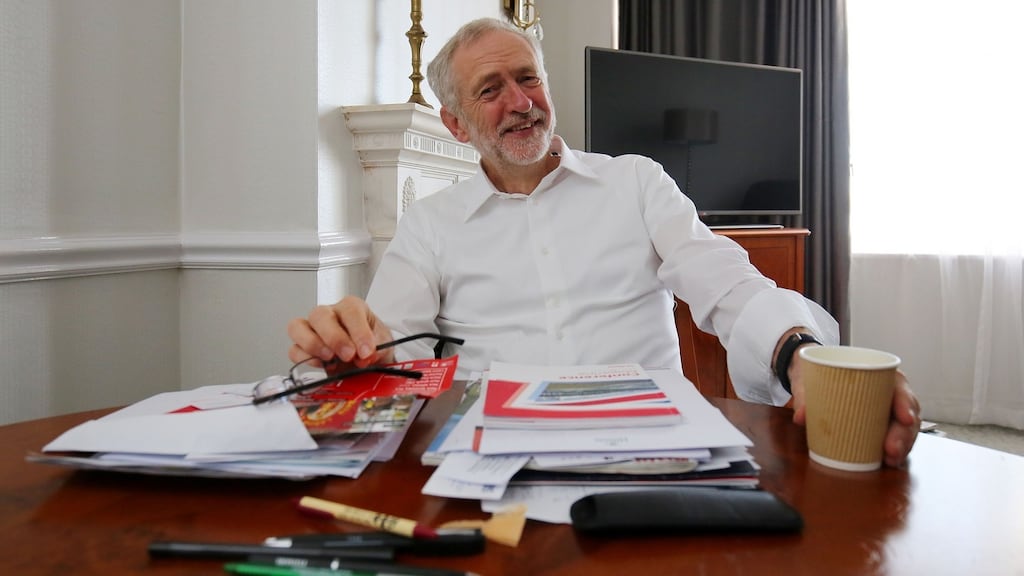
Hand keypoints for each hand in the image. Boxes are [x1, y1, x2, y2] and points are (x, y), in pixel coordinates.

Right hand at [286, 296, 394, 368]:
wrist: (368, 357)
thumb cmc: (373, 344)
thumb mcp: (384, 344)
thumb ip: (378, 348)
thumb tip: (368, 355)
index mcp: (351, 307)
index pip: (350, 311)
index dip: (358, 331)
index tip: (366, 350)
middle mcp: (329, 314)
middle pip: (320, 315)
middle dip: (334, 338)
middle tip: (348, 354)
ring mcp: (313, 329)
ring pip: (297, 327)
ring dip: (313, 345)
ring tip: (331, 358)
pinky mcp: (303, 347)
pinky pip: (294, 350)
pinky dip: (305, 358)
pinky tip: (321, 364)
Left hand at [790, 357, 919, 467]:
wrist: (815, 377)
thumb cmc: (821, 373)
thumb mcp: (811, 378)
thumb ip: (804, 394)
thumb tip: (800, 416)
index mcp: (880, 376)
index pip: (900, 388)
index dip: (906, 404)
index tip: (904, 418)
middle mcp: (888, 395)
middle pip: (906, 414)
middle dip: (903, 434)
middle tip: (891, 449)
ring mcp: (887, 413)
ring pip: (904, 430)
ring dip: (902, 446)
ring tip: (890, 459)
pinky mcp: (881, 427)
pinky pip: (893, 439)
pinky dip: (894, 451)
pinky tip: (889, 462)